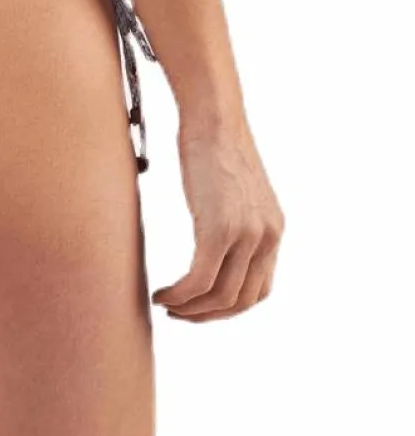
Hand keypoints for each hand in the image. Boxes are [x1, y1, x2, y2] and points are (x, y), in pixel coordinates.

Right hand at [152, 117, 283, 322]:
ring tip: (166, 305)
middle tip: (178, 314)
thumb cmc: (213, 146)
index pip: (258, 290)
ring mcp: (246, 234)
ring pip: (221, 297)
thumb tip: (212, 239)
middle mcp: (266, 237)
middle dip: (207, 316)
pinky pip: (200, 280)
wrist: (213, 119)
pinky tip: (162, 294)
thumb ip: (233, 220)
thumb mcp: (233, 192)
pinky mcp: (219, 229)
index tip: (198, 306)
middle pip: (240, 300)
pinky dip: (179, 295)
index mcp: (273, 231)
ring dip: (190, 309)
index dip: (227, 308)